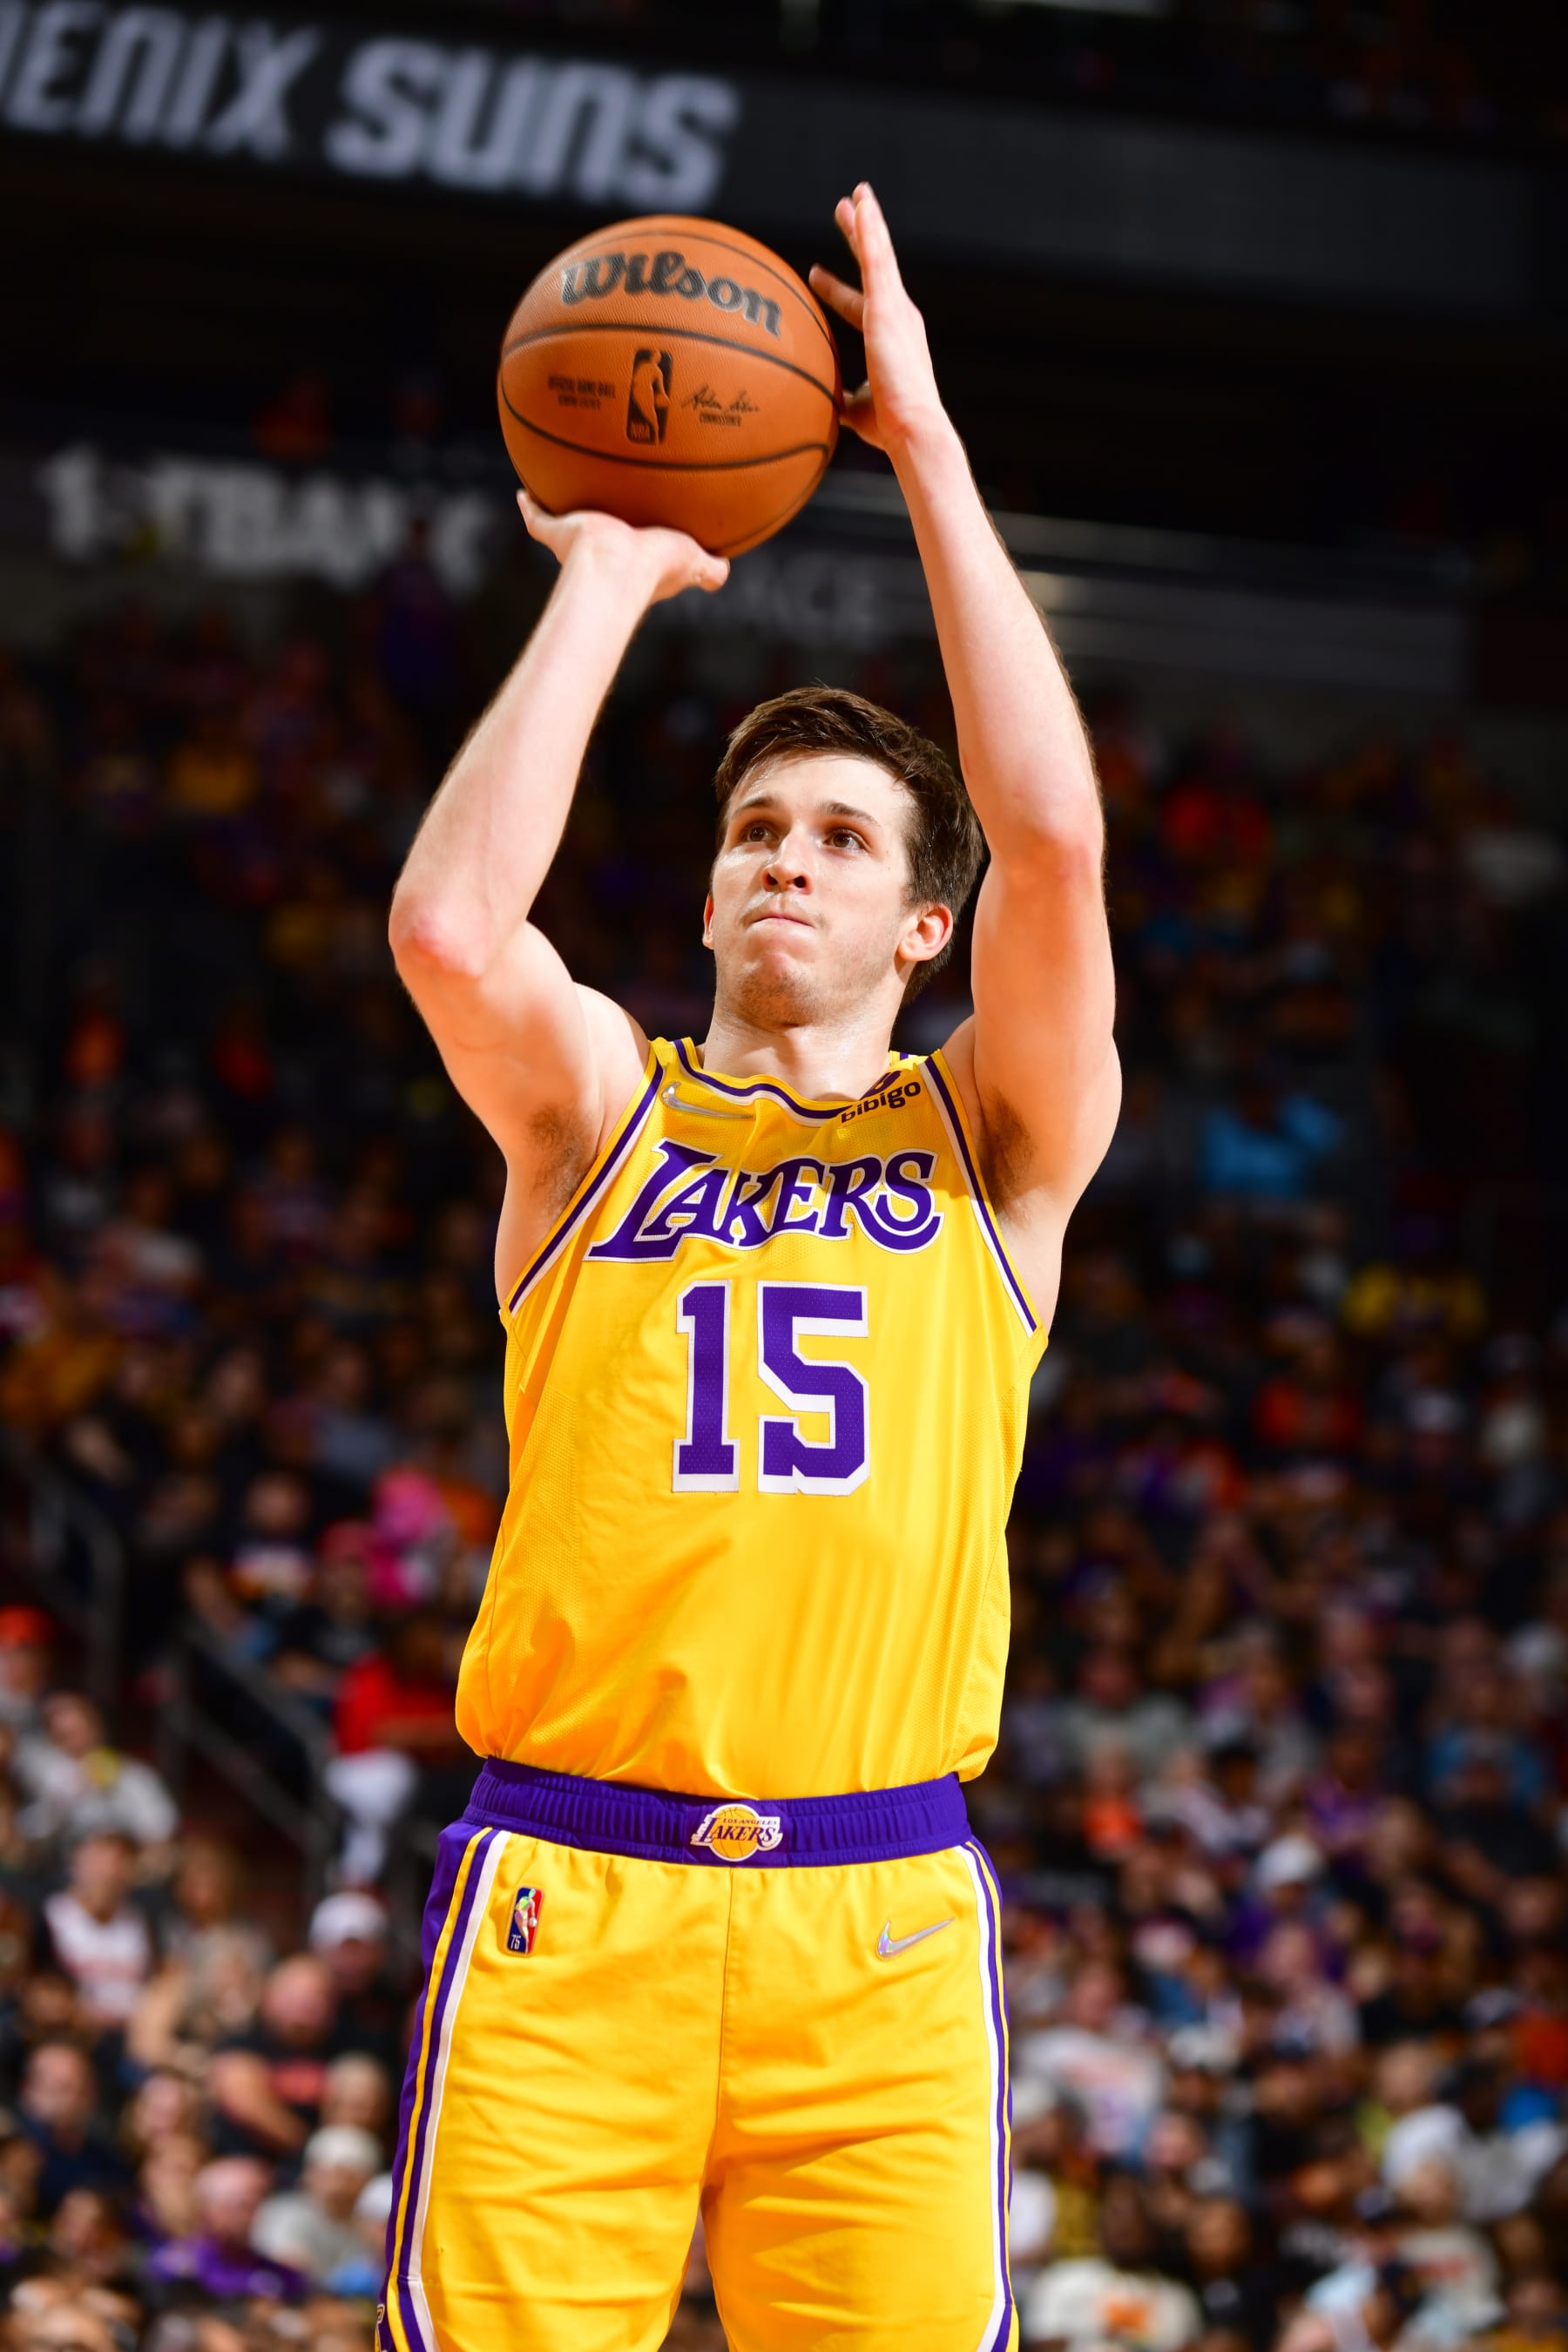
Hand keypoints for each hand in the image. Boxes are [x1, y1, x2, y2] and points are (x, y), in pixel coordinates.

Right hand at [516, 488, 728, 604]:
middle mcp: (607, 552)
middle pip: (602, 535)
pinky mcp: (557, 533)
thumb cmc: (656, 566)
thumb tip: (723, 571)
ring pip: (568, 526)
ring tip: (562, 488)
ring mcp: (578, 545)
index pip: (637, 551)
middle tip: (604, 504)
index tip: (642, 530)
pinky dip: (529, 505)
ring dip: (565, 509)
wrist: (618, 566)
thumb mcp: (695, 563)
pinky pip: (537, 517)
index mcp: (636, 560)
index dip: (640, 541)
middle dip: (602, 524)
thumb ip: (712, 570)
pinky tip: (524, 491)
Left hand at [809, 184, 945, 455]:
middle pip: (876, 266)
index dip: (837, 290)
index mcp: (891, 338)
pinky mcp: (889, 307)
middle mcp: (899, 316)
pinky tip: (860, 204)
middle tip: (847, 207)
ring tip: (855, 193)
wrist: (913, 428)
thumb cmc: (890, 427)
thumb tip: (821, 404)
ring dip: (867, 222)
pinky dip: (870, 229)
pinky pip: (877, 258)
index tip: (815, 275)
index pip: (861, 304)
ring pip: (879, 254)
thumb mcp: (856, 410)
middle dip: (861, 236)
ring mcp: (897, 309)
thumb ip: (840, 399)